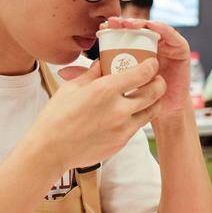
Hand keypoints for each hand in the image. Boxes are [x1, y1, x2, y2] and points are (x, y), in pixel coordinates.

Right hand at [25, 57, 164, 174]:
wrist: (51, 150)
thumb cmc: (56, 117)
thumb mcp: (72, 88)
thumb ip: (92, 73)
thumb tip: (103, 62)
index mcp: (105, 90)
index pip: (142, 73)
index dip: (151, 66)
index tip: (151, 63)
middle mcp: (119, 109)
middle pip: (154, 92)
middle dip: (160, 82)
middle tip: (156, 79)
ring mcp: (122, 128)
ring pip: (152, 111)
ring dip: (154, 101)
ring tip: (148, 96)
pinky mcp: (121, 142)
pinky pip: (138, 126)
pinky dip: (138, 117)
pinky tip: (129, 113)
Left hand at [98, 17, 189, 117]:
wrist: (162, 111)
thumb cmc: (141, 97)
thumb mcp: (119, 83)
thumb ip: (99, 74)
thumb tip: (69, 71)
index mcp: (136, 50)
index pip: (124, 34)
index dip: (113, 29)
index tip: (101, 27)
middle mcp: (151, 45)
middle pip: (138, 28)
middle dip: (125, 23)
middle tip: (113, 22)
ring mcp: (166, 46)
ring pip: (153, 28)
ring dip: (140, 23)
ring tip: (128, 24)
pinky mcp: (180, 49)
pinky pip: (172, 35)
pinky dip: (162, 28)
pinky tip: (152, 26)